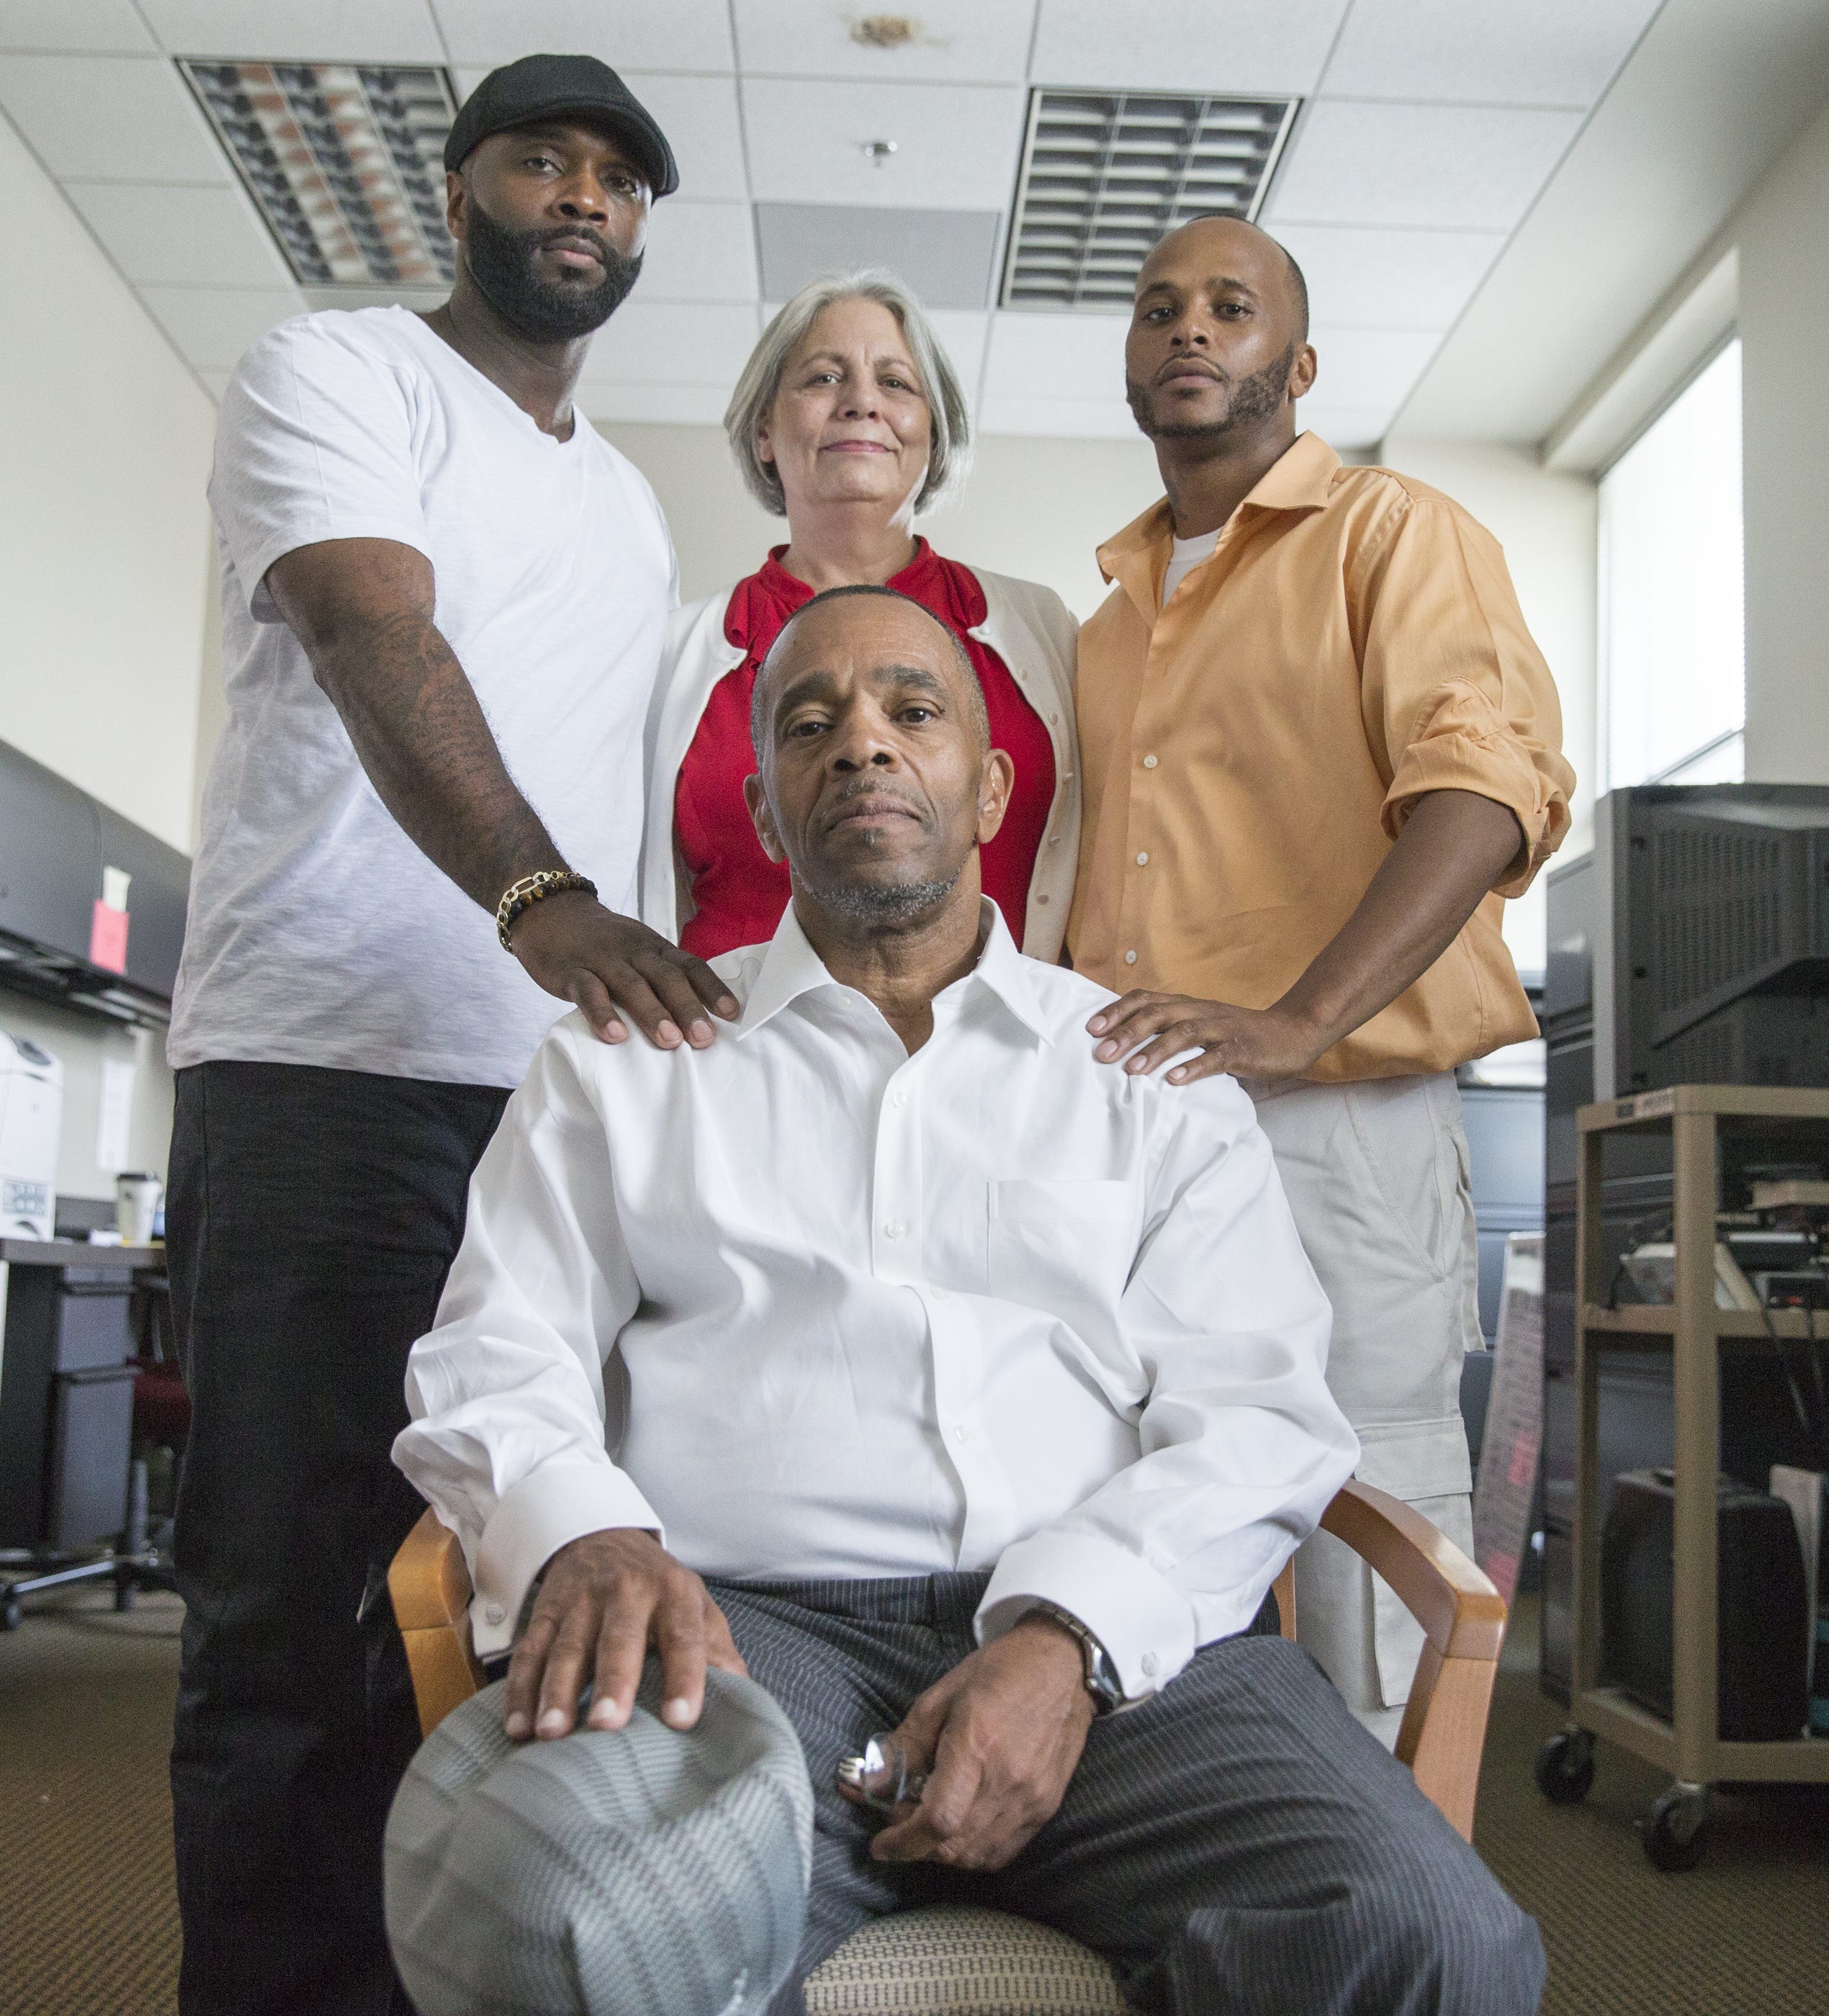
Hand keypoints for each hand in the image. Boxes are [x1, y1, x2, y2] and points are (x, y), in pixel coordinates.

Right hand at [502, 1528, 746, 1741]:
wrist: (603, 1535)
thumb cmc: (660, 1589)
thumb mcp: (696, 1606)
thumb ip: (717, 1651)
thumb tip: (744, 1701)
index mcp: (674, 1593)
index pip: (684, 1636)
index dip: (685, 1677)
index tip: (681, 1720)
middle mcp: (627, 1592)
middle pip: (619, 1640)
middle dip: (613, 1681)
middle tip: (607, 1725)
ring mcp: (581, 1601)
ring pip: (567, 1648)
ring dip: (556, 1692)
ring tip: (552, 1734)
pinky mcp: (545, 1611)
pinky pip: (529, 1652)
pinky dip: (520, 1690)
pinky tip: (517, 1727)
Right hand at [510, 894, 738, 1048]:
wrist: (549, 912)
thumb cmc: (603, 943)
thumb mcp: (637, 952)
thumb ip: (661, 978)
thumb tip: (697, 1018)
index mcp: (655, 948)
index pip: (690, 966)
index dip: (712, 988)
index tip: (732, 1013)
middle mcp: (634, 951)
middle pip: (667, 977)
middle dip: (688, 1007)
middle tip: (705, 1038)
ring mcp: (602, 960)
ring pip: (632, 985)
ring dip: (653, 1013)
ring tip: (670, 1041)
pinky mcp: (570, 971)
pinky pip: (588, 992)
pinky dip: (602, 1013)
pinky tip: (615, 1036)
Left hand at [848, 1616, 1093, 1870]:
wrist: (1061, 1665)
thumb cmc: (998, 1671)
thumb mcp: (941, 1695)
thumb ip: (905, 1743)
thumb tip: (874, 1784)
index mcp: (977, 1746)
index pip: (938, 1821)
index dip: (903, 1842)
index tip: (881, 1843)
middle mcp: (1008, 1781)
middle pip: (953, 1847)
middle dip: (915, 1846)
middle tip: (901, 1822)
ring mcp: (1032, 1799)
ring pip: (977, 1857)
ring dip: (943, 1853)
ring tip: (929, 1825)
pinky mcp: (1047, 1807)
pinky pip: (1004, 1852)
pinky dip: (975, 1853)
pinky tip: (962, 1831)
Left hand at [1087, 993, 1328, 1084]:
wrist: (1292, 1032)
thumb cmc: (1237, 1034)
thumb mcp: (1200, 1025)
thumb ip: (1169, 1029)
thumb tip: (1124, 1045)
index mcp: (1188, 1005)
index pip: (1146, 999)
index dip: (1118, 1011)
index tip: (1091, 1029)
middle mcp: (1202, 1011)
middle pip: (1159, 1014)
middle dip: (1128, 1033)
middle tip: (1102, 1054)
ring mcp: (1223, 1029)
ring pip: (1185, 1033)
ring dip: (1155, 1051)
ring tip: (1132, 1070)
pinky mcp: (1243, 1049)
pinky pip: (1217, 1057)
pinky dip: (1194, 1067)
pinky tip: (1175, 1081)